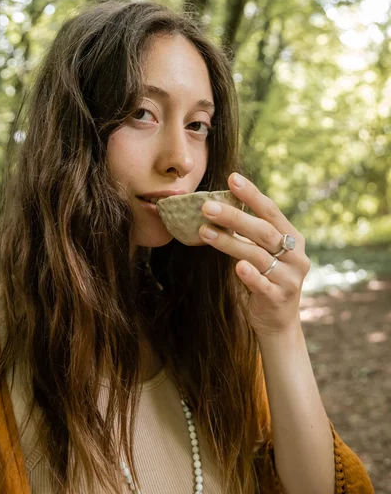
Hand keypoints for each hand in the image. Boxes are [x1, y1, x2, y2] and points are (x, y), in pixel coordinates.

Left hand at [199, 173, 310, 339]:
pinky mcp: (279, 298)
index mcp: (293, 238)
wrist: (278, 323)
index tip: (232, 178)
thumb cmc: (265, 278)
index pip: (271, 211)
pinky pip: (263, 284)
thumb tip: (219, 204)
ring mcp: (290, 278)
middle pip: (263, 231)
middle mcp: (296, 255)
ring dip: (230, 242)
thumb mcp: (262, 252)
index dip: (252, 194)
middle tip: (207, 206)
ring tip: (204, 231)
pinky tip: (237, 267)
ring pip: (258, 255)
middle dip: (234, 216)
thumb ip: (250, 232)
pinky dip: (251, 275)